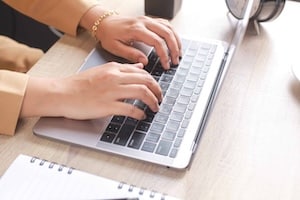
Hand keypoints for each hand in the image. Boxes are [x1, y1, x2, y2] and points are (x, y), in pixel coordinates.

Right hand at [21, 63, 161, 119]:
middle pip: (146, 81)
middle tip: (160, 99)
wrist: (62, 93)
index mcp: (114, 69)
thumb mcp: (102, 70)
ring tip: (155, 108)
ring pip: (142, 93)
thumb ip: (122, 69)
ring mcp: (111, 92)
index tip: (157, 89)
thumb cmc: (79, 84)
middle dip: (157, 91)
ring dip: (152, 102)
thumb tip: (140, 67)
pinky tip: (142, 116)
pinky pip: (130, 109)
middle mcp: (115, 78)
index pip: (142, 72)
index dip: (154, 82)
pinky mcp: (107, 106)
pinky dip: (140, 113)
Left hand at [97, 15, 180, 69]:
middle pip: (167, 33)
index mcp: (136, 30)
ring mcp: (148, 20)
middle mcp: (144, 22)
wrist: (104, 22)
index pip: (157, 42)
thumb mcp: (115, 48)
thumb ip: (131, 54)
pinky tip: (174, 42)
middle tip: (175, 61)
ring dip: (176, 40)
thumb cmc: (108, 35)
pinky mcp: (149, 20)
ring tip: (178, 53)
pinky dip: (172, 33)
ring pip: (168, 27)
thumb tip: (145, 62)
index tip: (166, 65)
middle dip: (174, 48)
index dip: (164, 54)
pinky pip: (165, 24)